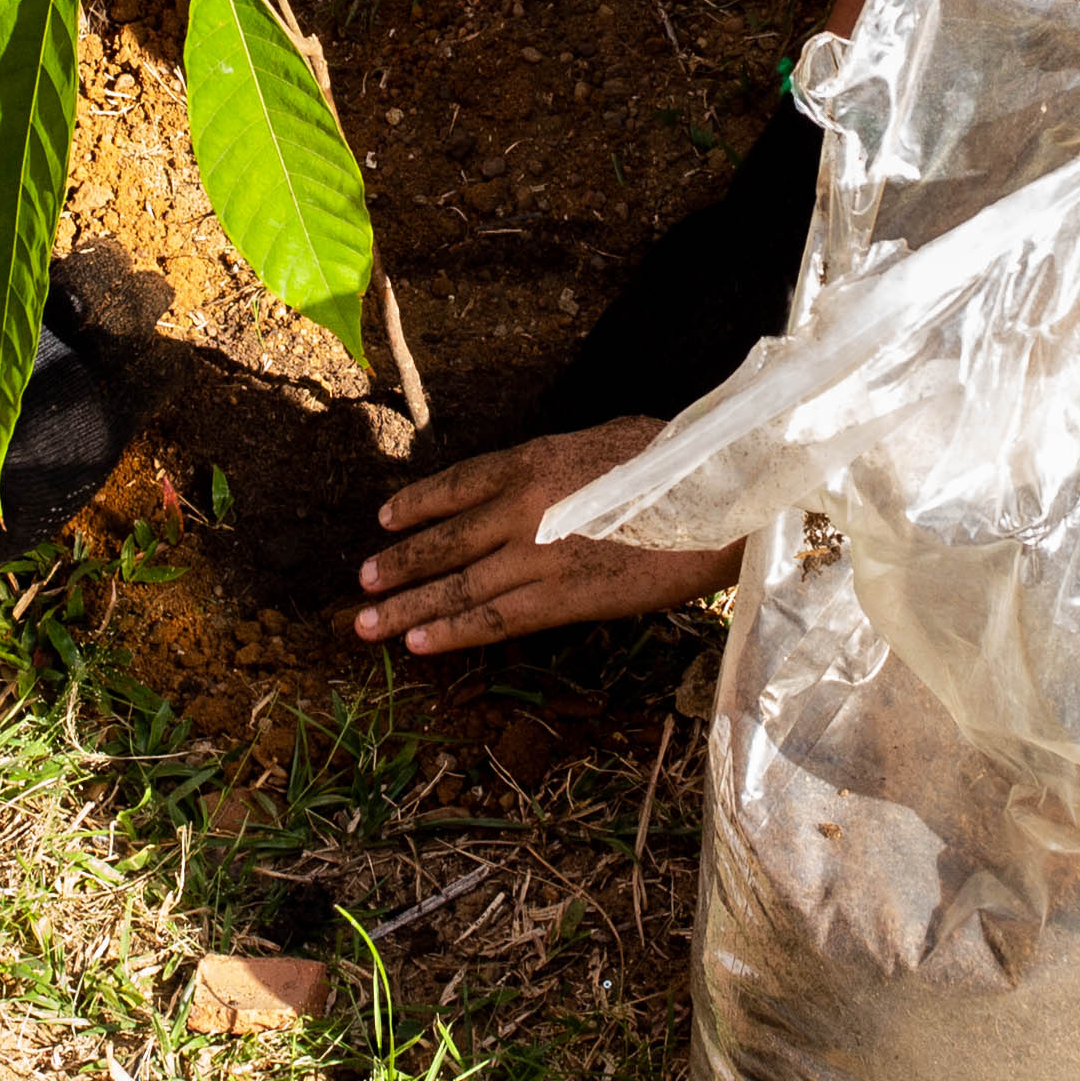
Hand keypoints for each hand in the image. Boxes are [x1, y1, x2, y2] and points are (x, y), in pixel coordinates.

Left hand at [349, 420, 733, 653]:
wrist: (718, 505)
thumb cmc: (678, 464)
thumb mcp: (608, 438)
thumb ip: (564, 461)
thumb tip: (544, 473)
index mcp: (534, 460)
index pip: (456, 485)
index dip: (416, 506)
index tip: (385, 521)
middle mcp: (522, 507)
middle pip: (444, 541)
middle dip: (399, 565)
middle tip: (361, 583)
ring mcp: (537, 556)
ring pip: (457, 586)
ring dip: (408, 606)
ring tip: (367, 622)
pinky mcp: (562, 598)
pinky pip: (495, 619)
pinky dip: (453, 632)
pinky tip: (419, 642)